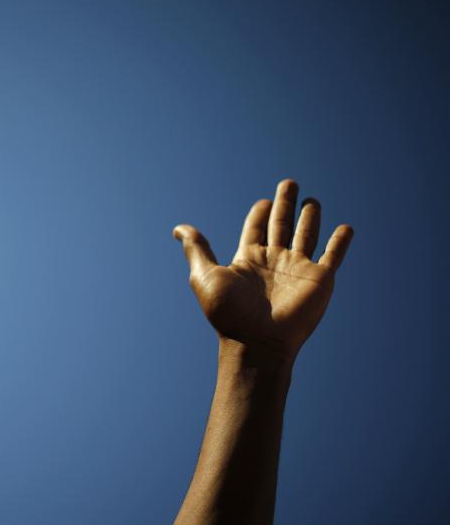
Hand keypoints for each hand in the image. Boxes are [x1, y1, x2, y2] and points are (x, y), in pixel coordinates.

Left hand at [173, 179, 352, 359]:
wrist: (256, 341)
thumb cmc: (228, 312)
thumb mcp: (204, 275)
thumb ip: (197, 249)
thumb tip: (178, 228)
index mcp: (248, 259)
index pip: (256, 228)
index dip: (259, 214)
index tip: (262, 202)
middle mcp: (274, 261)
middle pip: (281, 225)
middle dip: (285, 204)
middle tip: (289, 183)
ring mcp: (297, 270)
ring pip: (307, 235)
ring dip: (310, 218)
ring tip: (313, 201)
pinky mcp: (319, 280)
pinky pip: (333, 256)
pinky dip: (340, 242)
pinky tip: (346, 228)